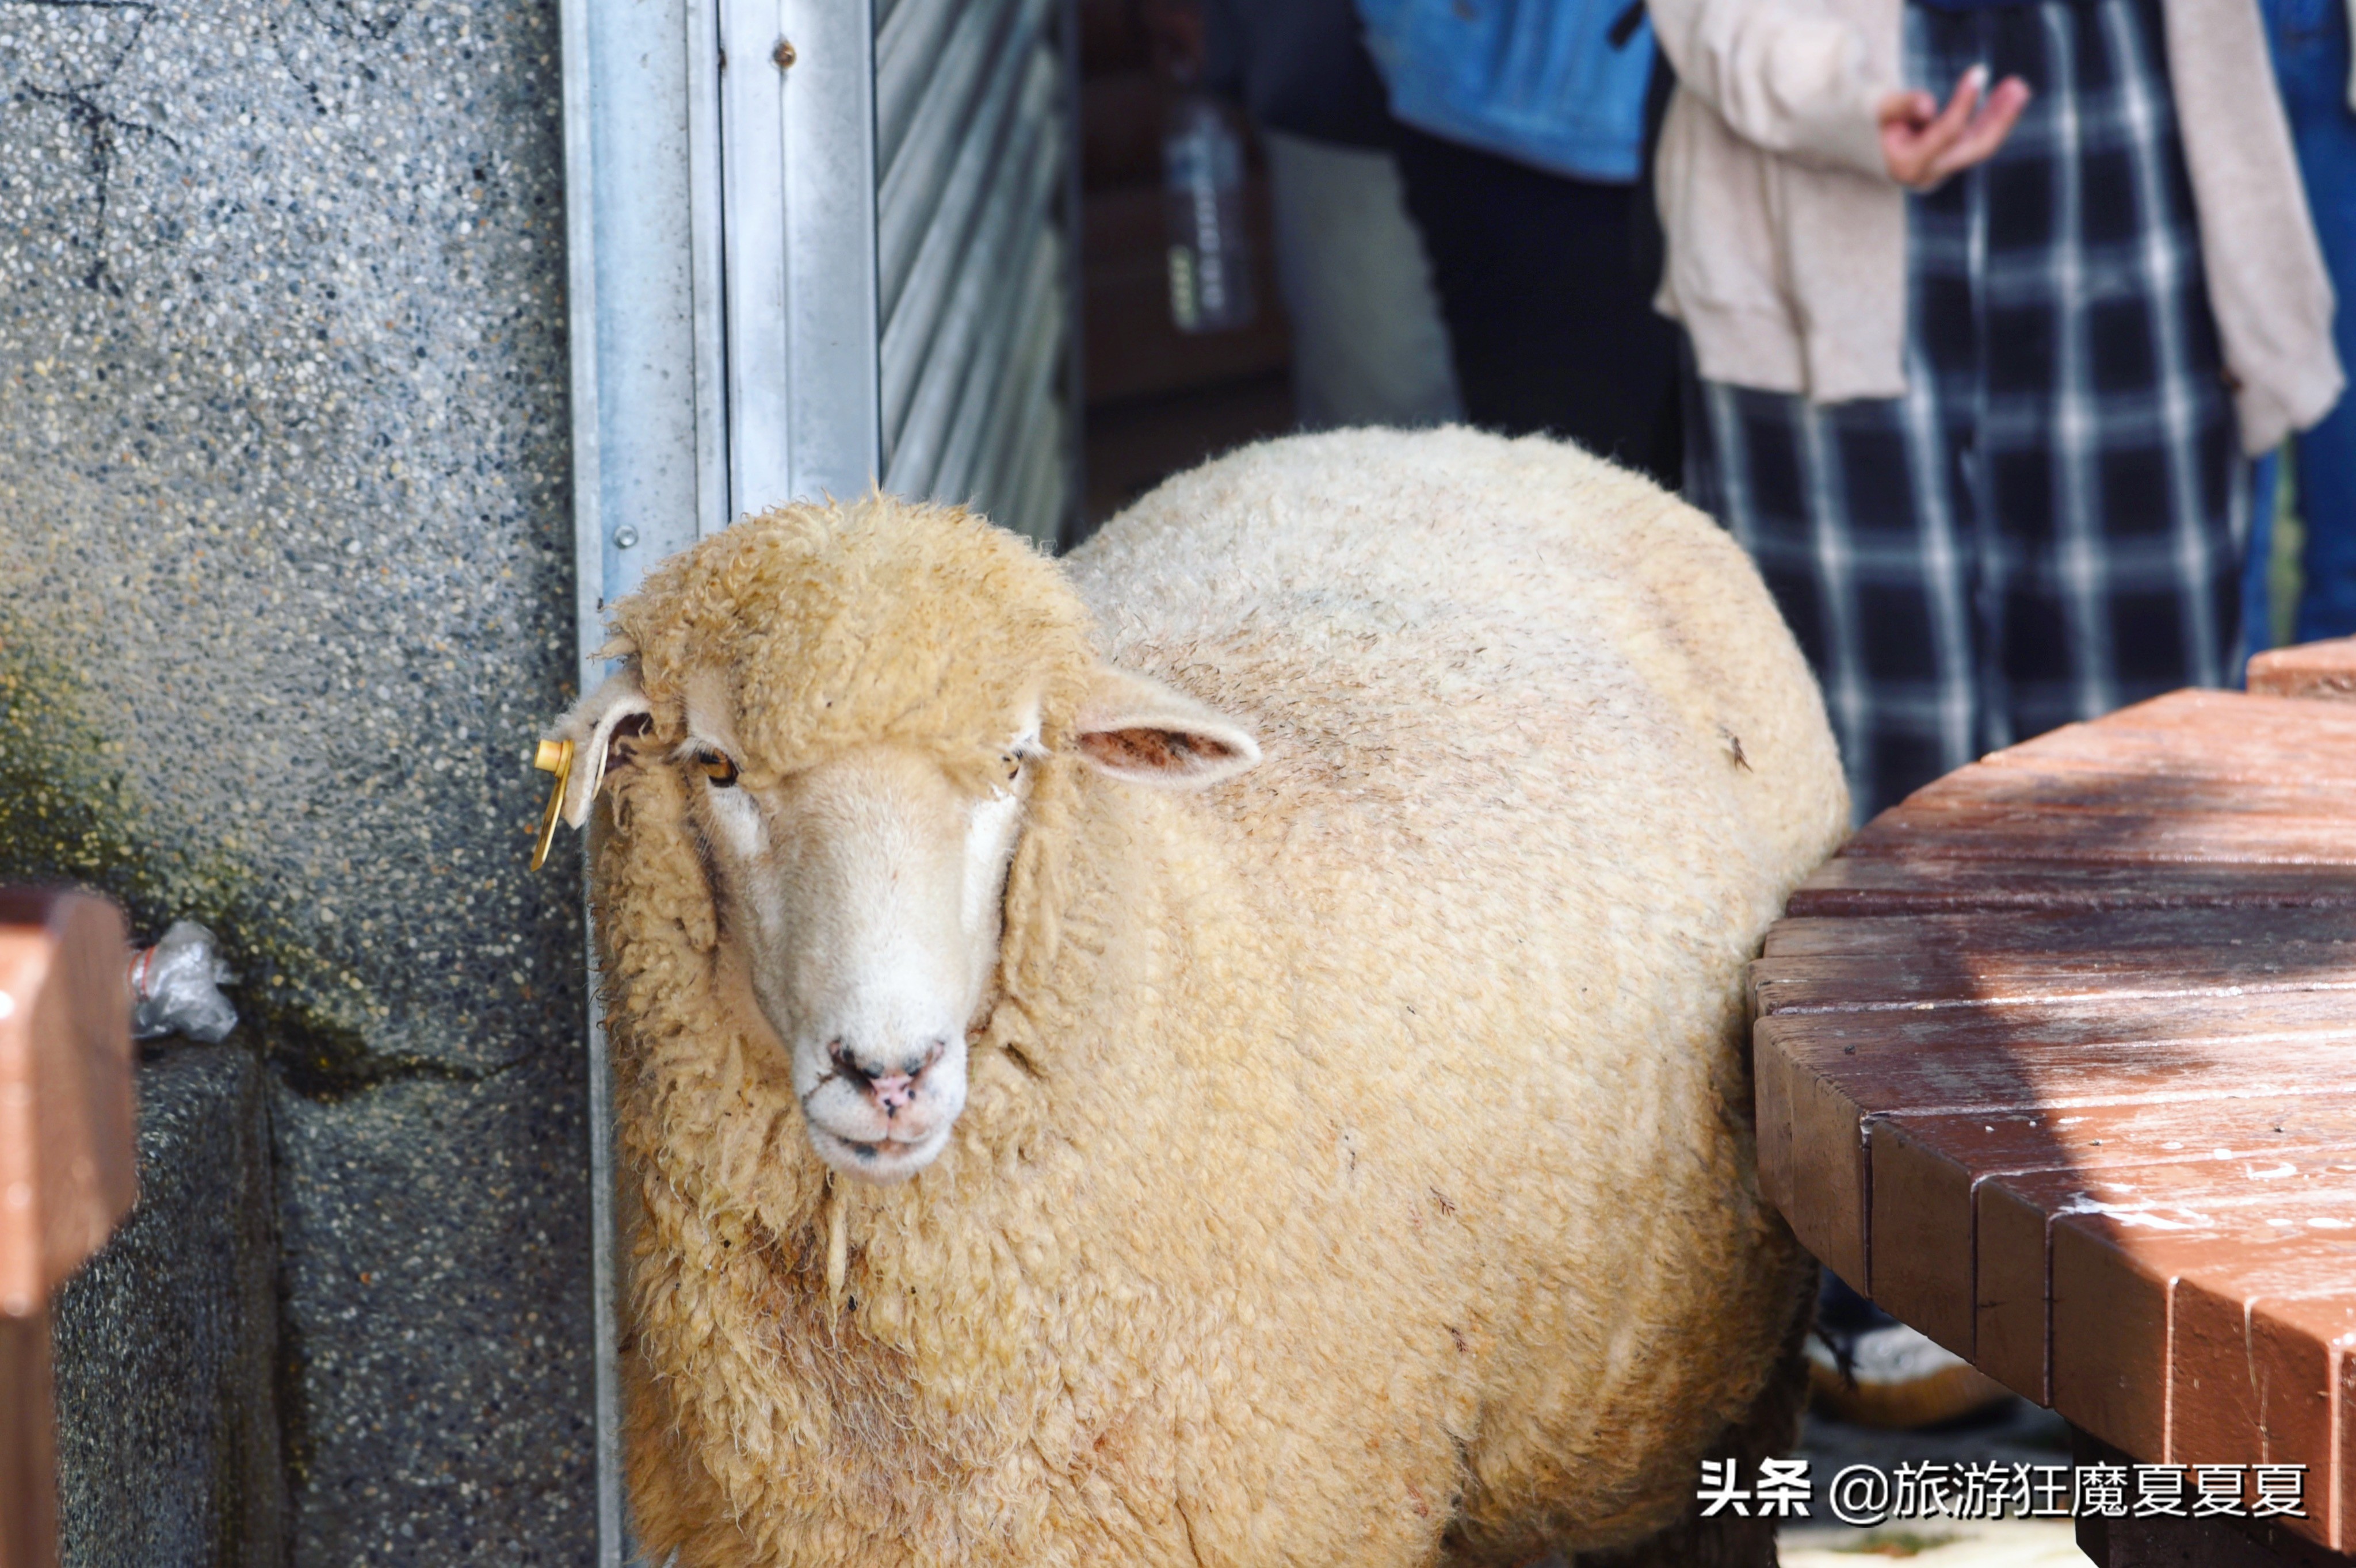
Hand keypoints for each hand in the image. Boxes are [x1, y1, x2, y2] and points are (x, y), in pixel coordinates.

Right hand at [1879, 65, 2030, 190]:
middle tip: (2018, 87)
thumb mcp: (1875, 108)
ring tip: (2017, 88)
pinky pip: (1975, 141)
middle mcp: (1928, 175)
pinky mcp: (1948, 163)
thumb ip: (1900, 106)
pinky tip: (2005, 97)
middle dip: (1999, 118)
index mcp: (1906, 165)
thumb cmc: (1865, 119)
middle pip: (1973, 148)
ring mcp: (1940, 172)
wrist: (1857, 143)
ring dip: (2001, 116)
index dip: (1964, 103)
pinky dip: (1991, 119)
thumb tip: (1928, 106)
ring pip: (1979, 145)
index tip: (1979, 71)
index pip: (1945, 133)